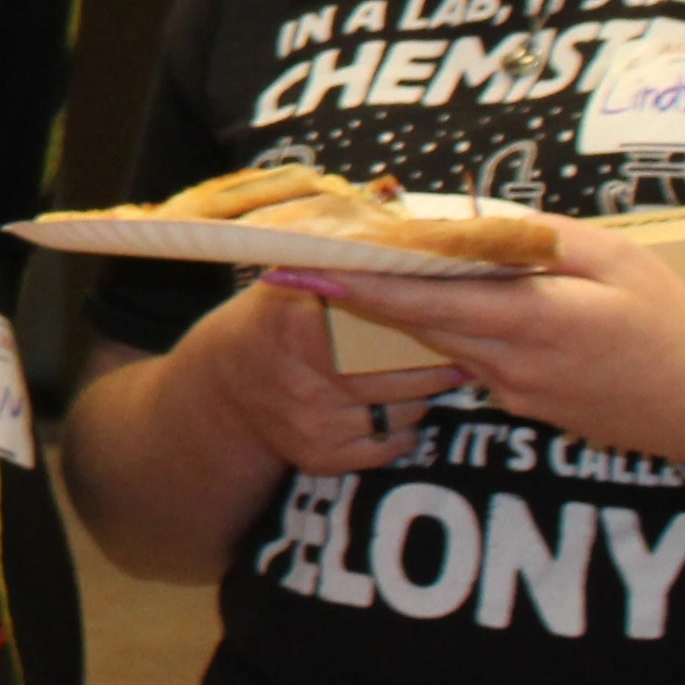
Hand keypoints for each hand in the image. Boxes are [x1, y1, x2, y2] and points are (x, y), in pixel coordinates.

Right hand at [169, 272, 468, 475]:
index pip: (380, 327)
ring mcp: (310, 423)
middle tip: (461, 354)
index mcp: (297, 327)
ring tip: (429, 380)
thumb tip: (390, 228)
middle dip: (436, 367)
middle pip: (401, 376)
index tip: (450, 316)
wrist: (224, 385)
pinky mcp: (318, 457)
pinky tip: (397, 411)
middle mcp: (302, 380)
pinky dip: (403, 430)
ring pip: (403, 412)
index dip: (420, 323)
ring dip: (422, 397)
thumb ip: (332, 264)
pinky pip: (389, 446)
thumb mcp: (289, 285)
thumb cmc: (272, 324)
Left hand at [277, 220, 684, 465]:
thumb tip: (482, 222)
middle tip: (306, 254)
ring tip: (350, 267)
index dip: (364, 281)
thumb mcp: (621, 263)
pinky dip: (442, 327)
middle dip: (361, 288)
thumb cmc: (673, 325)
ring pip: (438, 339)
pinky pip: (467, 357)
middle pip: (418, 319)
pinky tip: (429, 299)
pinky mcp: (521, 403)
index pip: (428, 298)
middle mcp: (511, 363)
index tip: (309, 265)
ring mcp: (513, 390)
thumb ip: (545, 241)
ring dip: (398, 306)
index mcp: (535, 322)